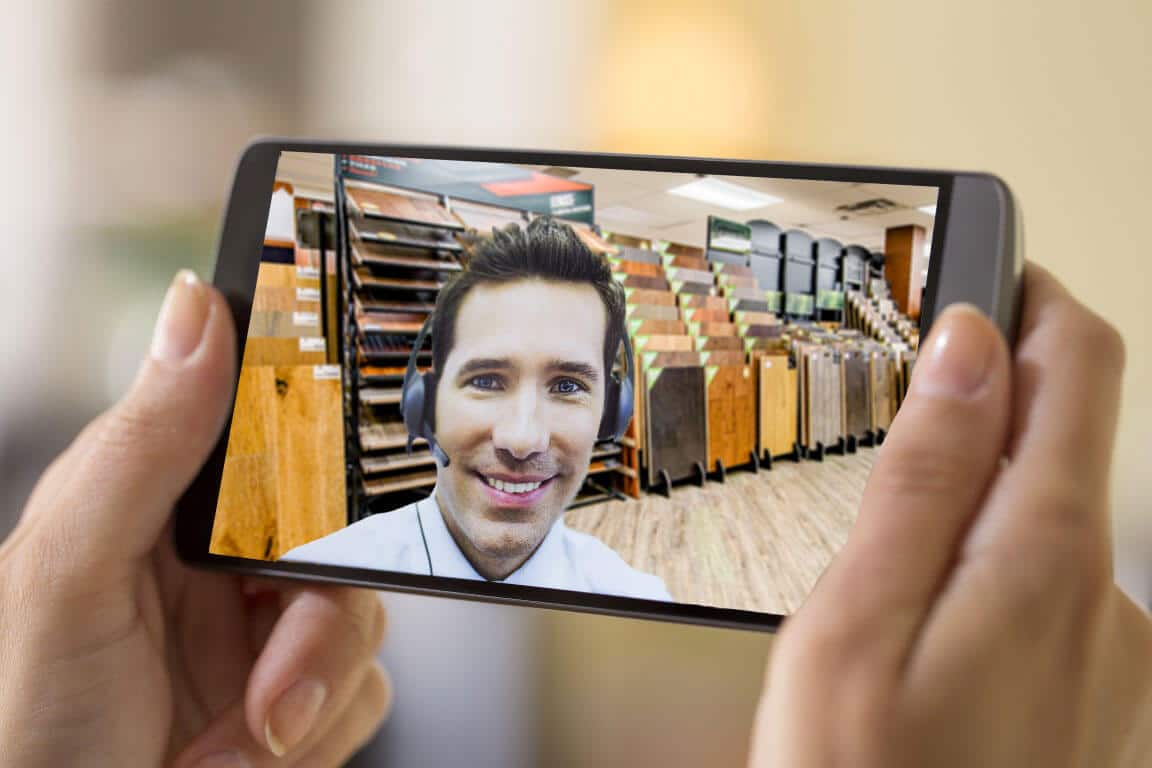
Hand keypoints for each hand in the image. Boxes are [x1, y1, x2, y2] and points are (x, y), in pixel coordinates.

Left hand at [0, 271, 391, 766]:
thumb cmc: (23, 730)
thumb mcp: (70, 575)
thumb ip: (139, 446)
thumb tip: (194, 311)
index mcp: (162, 510)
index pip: (268, 440)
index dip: (316, 451)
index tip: (327, 493)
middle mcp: (221, 567)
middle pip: (339, 541)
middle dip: (317, 628)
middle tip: (273, 690)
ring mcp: (262, 635)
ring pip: (364, 620)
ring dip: (313, 696)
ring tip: (238, 747)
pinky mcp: (299, 700)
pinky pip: (367, 692)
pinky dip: (319, 737)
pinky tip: (247, 760)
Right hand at [751, 263, 1151, 766]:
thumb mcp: (859, 618)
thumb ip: (927, 474)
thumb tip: (968, 347)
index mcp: (1044, 554)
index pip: (1076, 365)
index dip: (1032, 295)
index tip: (981, 263)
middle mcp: (1107, 594)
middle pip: (1068, 433)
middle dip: (996, 385)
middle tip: (911, 372)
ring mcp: (1111, 652)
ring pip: (1054, 511)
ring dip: (988, 477)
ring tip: (900, 500)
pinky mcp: (1094, 694)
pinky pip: (1051, 583)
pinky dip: (995, 552)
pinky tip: (930, 604)